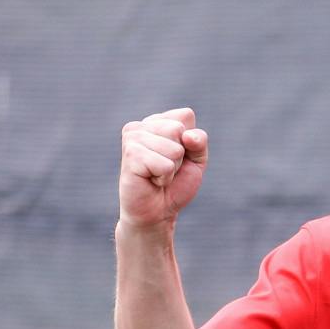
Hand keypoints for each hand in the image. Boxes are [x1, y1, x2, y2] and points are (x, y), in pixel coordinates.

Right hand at [120, 108, 208, 227]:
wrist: (157, 213)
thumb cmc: (175, 185)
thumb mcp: (196, 160)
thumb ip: (199, 141)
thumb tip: (188, 136)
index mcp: (156, 121)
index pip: (185, 115)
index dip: (190, 141)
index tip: (178, 157)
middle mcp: (140, 126)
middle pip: (179, 129)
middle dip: (180, 156)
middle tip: (166, 168)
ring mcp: (133, 139)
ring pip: (174, 148)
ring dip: (172, 168)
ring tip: (157, 175)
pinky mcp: (130, 155)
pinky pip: (165, 164)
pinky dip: (164, 178)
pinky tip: (151, 181)